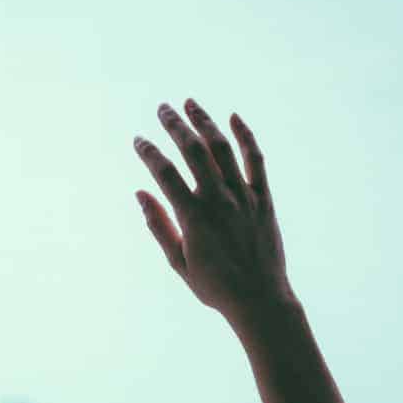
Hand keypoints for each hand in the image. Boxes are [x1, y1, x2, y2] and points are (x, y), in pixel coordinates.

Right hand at [132, 99, 293, 321]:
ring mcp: (244, 197)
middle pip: (194, 151)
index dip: (149, 153)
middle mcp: (219, 201)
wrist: (259, 299)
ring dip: (205, 122)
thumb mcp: (178, 262)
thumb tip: (140, 194)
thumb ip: (158, 225)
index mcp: (193, 218)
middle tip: (162, 109)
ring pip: (223, 149)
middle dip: (175, 126)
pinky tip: (234, 117)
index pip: (165, 174)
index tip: (138, 140)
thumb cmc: (214, 286)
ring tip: (191, 103)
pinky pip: (256, 160)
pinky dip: (246, 136)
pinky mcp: (264, 199)